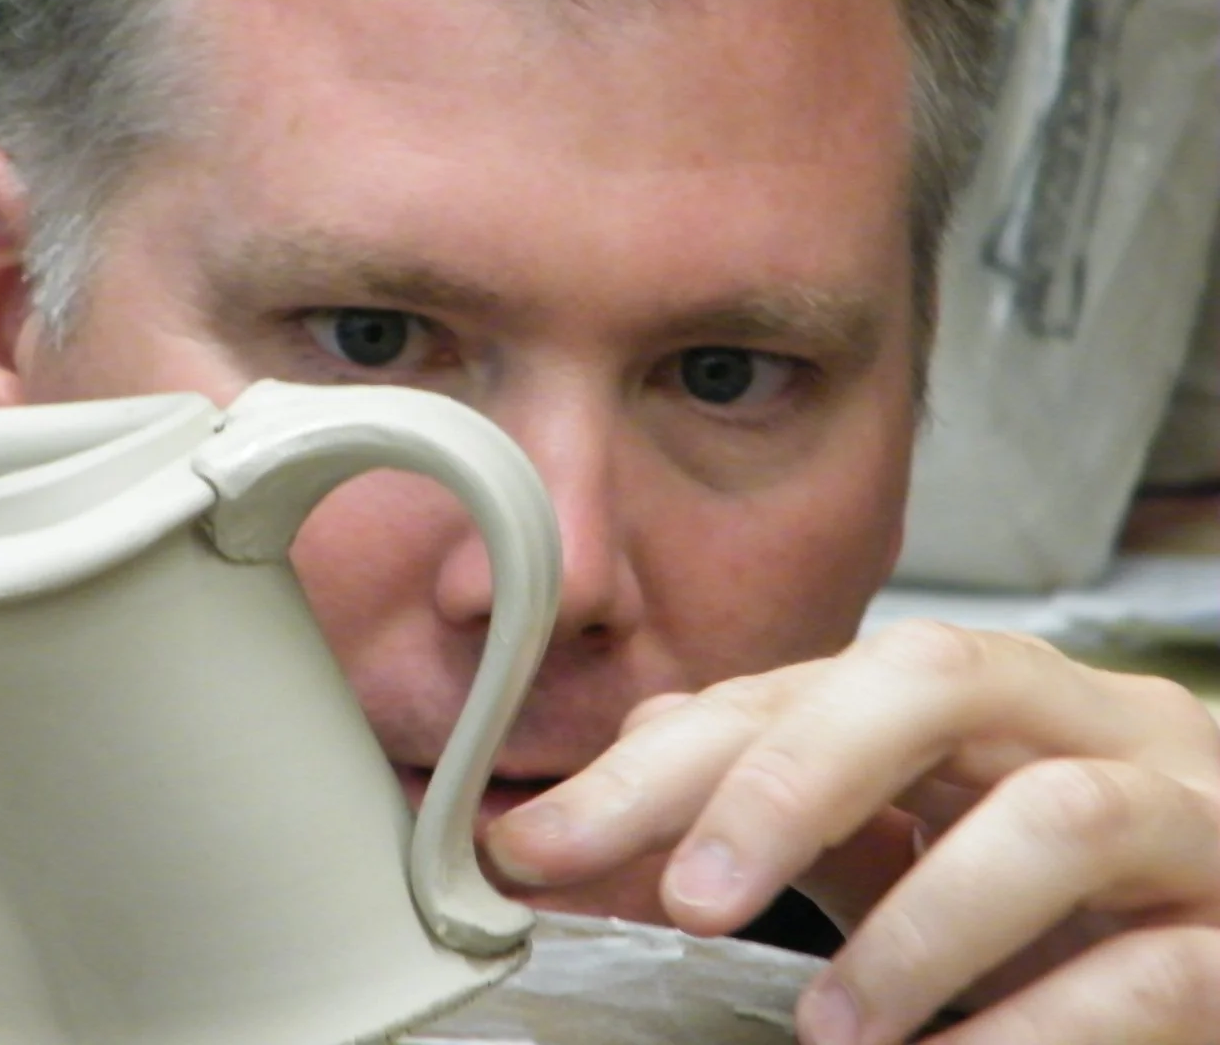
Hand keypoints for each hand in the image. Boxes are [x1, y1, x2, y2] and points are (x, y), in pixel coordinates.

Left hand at [485, 621, 1219, 1043]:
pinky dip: (1035, 1027)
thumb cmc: (1067, 886)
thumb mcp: (912, 831)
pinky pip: (1154, 972)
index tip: (537, 843)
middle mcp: (1081, 722)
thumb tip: (606, 803)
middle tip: (685, 900)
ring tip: (828, 1026)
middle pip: (929, 681)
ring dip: (920, 925)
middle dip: (788, 780)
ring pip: (1058, 814)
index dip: (662, 761)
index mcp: (975, 697)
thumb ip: (791, 809)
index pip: (800, 689)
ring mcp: (1185, 818)